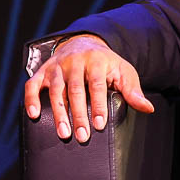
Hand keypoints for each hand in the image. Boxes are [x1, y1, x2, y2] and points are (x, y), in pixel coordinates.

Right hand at [23, 34, 154, 141]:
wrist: (84, 42)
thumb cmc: (106, 63)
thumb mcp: (123, 71)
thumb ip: (133, 91)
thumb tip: (147, 108)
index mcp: (95, 61)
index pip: (96, 85)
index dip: (97, 105)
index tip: (99, 125)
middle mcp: (74, 62)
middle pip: (75, 91)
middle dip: (78, 115)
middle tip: (82, 136)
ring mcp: (56, 67)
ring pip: (55, 90)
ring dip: (58, 113)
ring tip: (63, 133)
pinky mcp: (43, 71)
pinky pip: (33, 84)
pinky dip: (31, 99)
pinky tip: (34, 115)